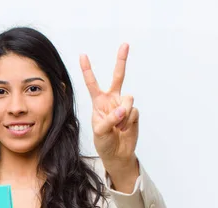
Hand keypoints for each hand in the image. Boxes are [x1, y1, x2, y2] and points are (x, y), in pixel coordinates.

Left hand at [80, 43, 138, 170]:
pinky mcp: (134, 113)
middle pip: (118, 77)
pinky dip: (128, 121)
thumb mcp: (100, 132)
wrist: (117, 154)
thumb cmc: (104, 142)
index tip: (82, 55)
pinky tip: (125, 129)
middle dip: (121, 60)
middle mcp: (112, 100)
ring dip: (123, 114)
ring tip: (118, 127)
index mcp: (98, 102)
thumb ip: (109, 119)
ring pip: (128, 99)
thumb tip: (124, 109)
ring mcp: (124, 105)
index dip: (87, 70)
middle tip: (125, 44)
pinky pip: (134, 112)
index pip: (92, 83)